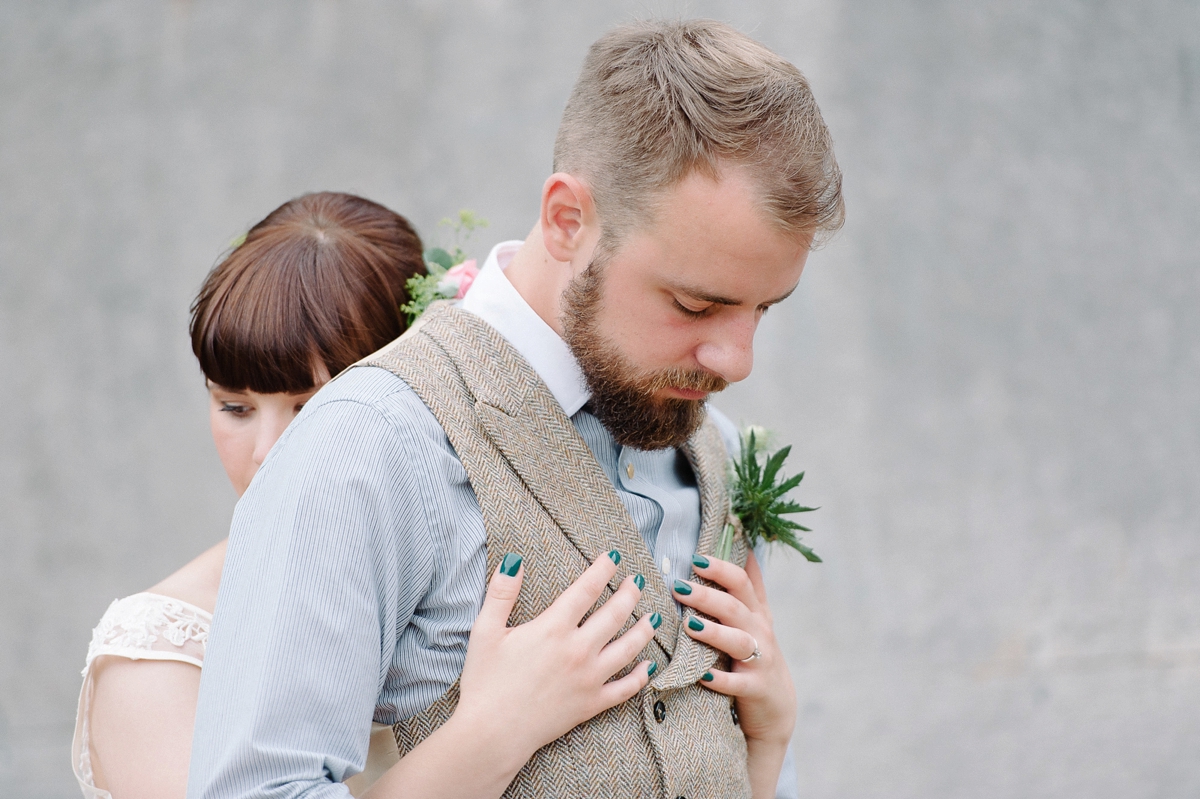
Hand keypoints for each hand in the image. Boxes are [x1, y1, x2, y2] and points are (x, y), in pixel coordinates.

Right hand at [455, 550, 658, 762]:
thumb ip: (501, 593)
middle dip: (628, 594)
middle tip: (636, 582)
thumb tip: (514, 561)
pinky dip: (641, 676)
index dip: (602, 570)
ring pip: (627, 648)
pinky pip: (625, 689)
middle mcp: (577, 650)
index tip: (613, 557)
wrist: (491, 733)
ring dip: (643, 630)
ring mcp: (588, 678)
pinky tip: (650, 666)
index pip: (585, 590)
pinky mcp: (591, 704)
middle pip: (613, 615)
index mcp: (552, 628)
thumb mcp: (485, 631)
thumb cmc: (484, 682)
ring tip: (652, 617)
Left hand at [673, 550, 795, 748]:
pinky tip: (703, 675)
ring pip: (738, 641)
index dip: (720, 568)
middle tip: (679, 586)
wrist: (776, 706)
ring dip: (714, 633)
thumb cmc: (757, 654)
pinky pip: (738, 683)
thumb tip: (744, 545)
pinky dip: (721, 679)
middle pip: (735, 607)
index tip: (696, 558)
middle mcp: (760, 632)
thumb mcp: (757, 618)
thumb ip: (749, 585)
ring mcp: (760, 661)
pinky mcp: (756, 688)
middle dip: (707, 595)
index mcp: (755, 612)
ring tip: (690, 625)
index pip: (741, 582)